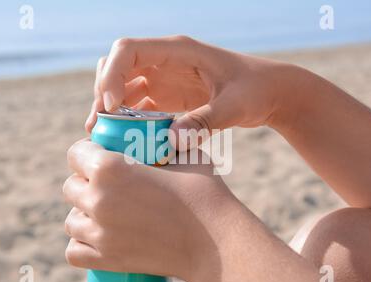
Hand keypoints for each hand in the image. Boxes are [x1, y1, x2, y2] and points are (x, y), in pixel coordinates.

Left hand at [62, 139, 242, 281]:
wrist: (216, 243)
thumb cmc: (204, 195)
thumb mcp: (184, 156)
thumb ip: (165, 143)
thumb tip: (165, 132)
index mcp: (110, 168)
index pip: (76, 153)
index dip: (87, 152)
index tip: (99, 156)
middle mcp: (98, 200)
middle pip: (70, 186)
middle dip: (85, 182)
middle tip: (108, 185)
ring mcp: (100, 233)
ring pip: (71, 220)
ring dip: (83, 213)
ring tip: (105, 212)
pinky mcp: (107, 260)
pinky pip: (75, 251)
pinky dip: (82, 243)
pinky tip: (99, 236)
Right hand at [86, 35, 304, 148]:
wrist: (270, 93)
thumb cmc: (256, 90)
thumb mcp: (234, 106)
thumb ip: (203, 122)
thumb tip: (170, 142)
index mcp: (177, 51)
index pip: (128, 50)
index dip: (111, 75)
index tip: (111, 107)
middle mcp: (164, 62)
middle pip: (117, 68)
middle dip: (103, 94)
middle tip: (100, 126)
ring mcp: (164, 80)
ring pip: (123, 89)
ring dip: (112, 111)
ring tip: (104, 138)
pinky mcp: (168, 99)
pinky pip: (139, 108)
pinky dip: (129, 123)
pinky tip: (125, 142)